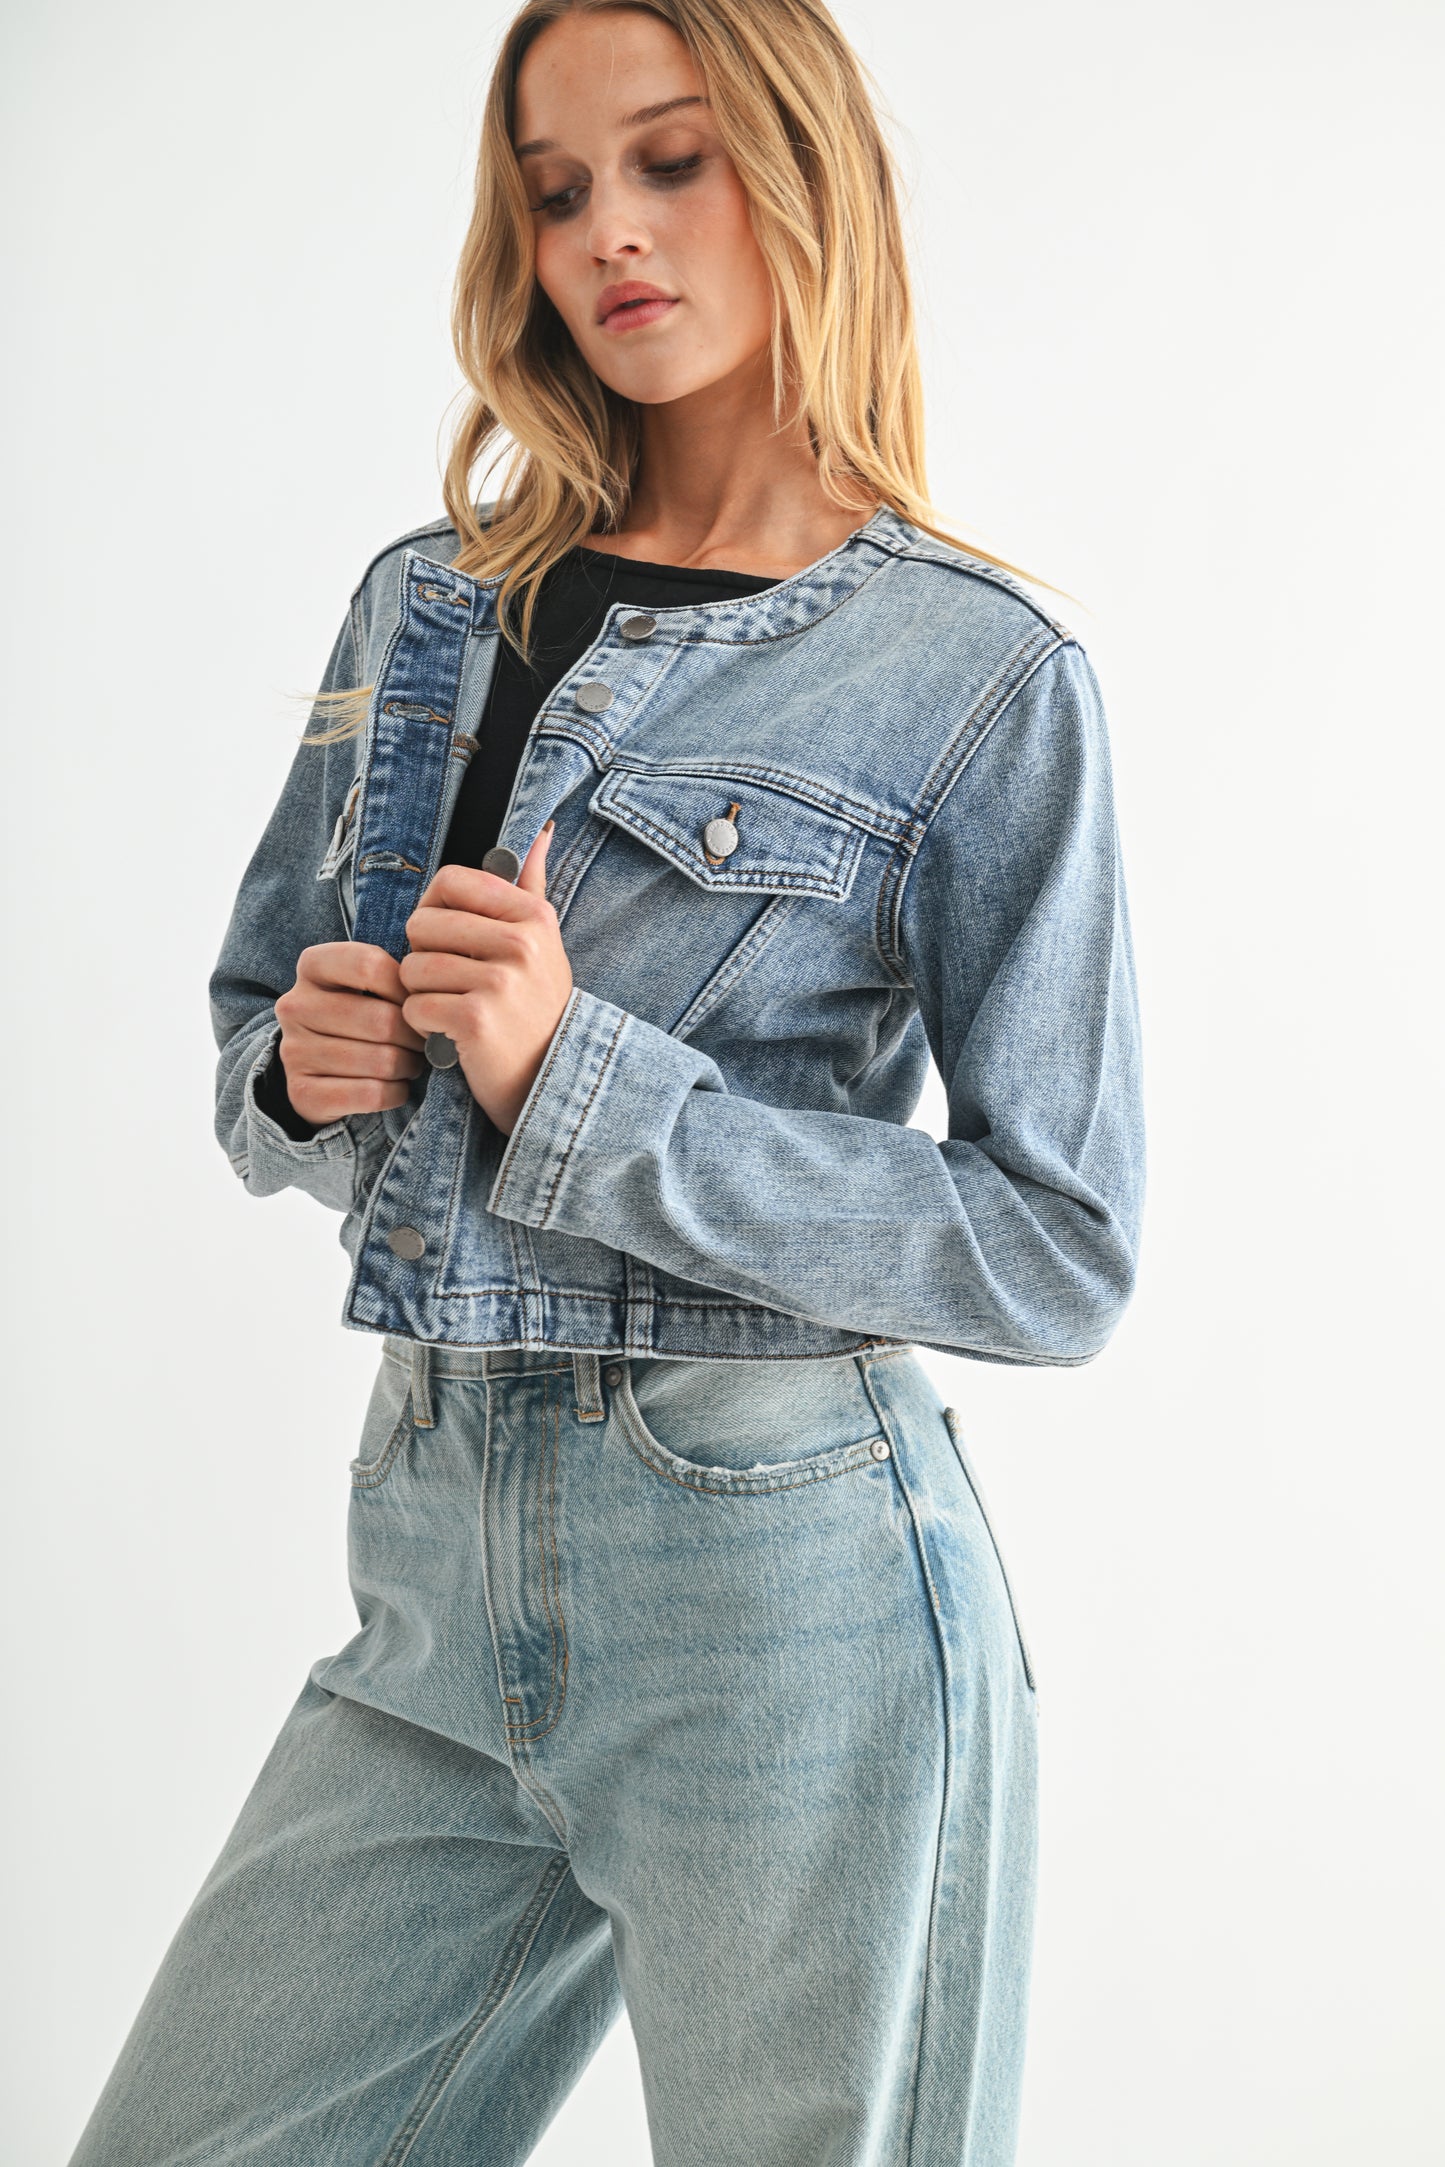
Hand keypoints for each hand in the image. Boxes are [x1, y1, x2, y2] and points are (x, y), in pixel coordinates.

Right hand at [274, 943, 425, 1123]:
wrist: (316, 1073)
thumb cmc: (357, 1018)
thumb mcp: (367, 985)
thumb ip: (395, 976)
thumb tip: (432, 991)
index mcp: (312, 966)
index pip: (370, 965)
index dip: (406, 987)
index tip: (418, 1003)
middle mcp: (295, 1005)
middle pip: (382, 1020)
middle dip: (415, 1036)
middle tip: (423, 1043)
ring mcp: (294, 1050)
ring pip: (382, 1061)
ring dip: (408, 1066)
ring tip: (409, 1063)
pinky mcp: (302, 1092)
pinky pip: (372, 1094)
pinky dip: (395, 1093)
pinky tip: (394, 1087)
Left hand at [398, 823, 572, 1133]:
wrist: (551, 1076)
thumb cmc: (535, 1005)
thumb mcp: (543, 942)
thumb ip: (530, 885)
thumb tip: (539, 830)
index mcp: (532, 915)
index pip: (449, 882)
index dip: (434, 910)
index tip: (450, 940)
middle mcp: (521, 943)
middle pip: (422, 924)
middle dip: (423, 957)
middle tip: (452, 983)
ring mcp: (500, 982)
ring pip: (412, 968)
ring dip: (421, 995)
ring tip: (453, 1008)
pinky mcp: (476, 1019)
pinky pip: (415, 1006)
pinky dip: (423, 1025)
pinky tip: (450, 1032)